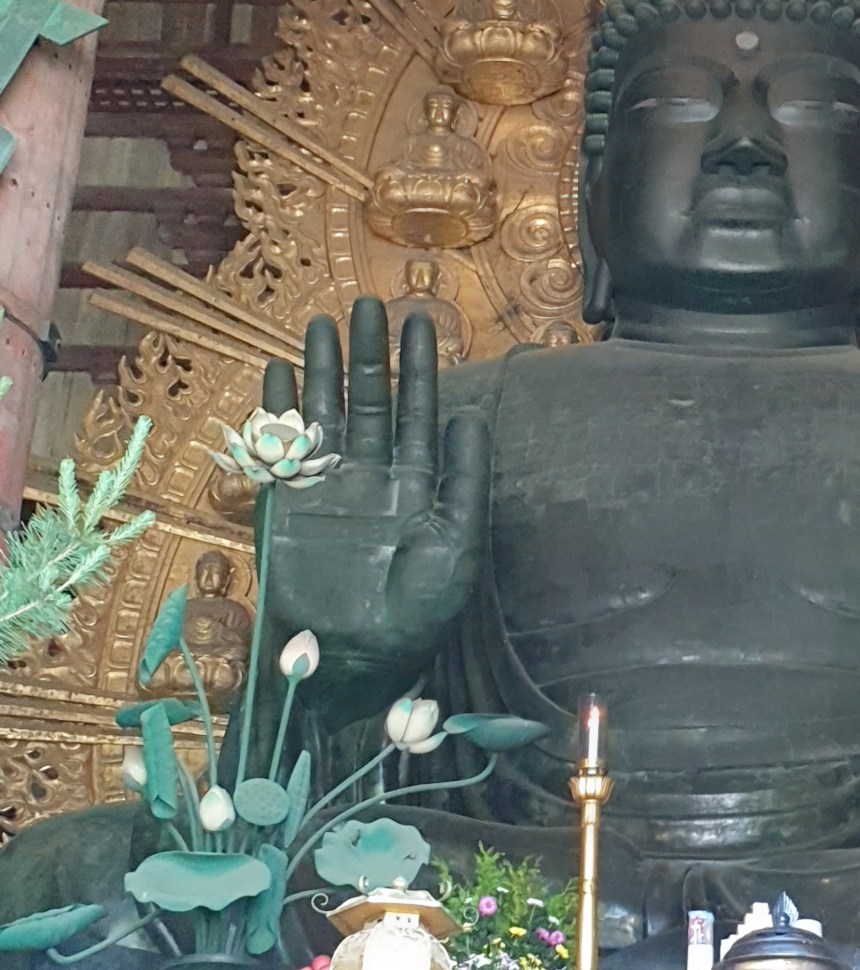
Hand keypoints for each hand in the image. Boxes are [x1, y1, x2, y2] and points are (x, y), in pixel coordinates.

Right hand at [259, 297, 488, 724]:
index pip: (420, 412)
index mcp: (418, 486)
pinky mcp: (286, 506)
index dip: (420, 367)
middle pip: (371, 401)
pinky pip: (283, 449)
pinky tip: (280, 372)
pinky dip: (280, 412)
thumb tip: (469, 417)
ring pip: (327, 414)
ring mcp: (327, 489)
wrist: (351, 665)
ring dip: (325, 369)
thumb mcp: (457, 546)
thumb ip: (464, 481)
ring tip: (325, 322)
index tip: (423, 321)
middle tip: (372, 303)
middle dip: (371, 354)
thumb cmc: (416, 616)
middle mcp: (372, 479)